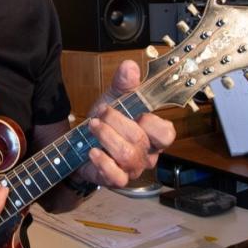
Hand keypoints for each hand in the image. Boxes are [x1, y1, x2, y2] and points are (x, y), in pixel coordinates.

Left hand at [76, 60, 175, 188]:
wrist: (81, 145)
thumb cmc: (106, 123)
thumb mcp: (114, 99)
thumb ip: (124, 84)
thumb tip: (130, 66)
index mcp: (152, 135)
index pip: (166, 133)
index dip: (151, 122)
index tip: (136, 112)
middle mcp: (146, 154)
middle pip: (140, 139)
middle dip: (116, 121)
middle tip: (101, 113)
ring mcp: (132, 169)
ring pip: (127, 155)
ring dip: (106, 136)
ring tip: (93, 126)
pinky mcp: (116, 180)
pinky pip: (116, 176)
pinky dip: (103, 161)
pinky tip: (92, 151)